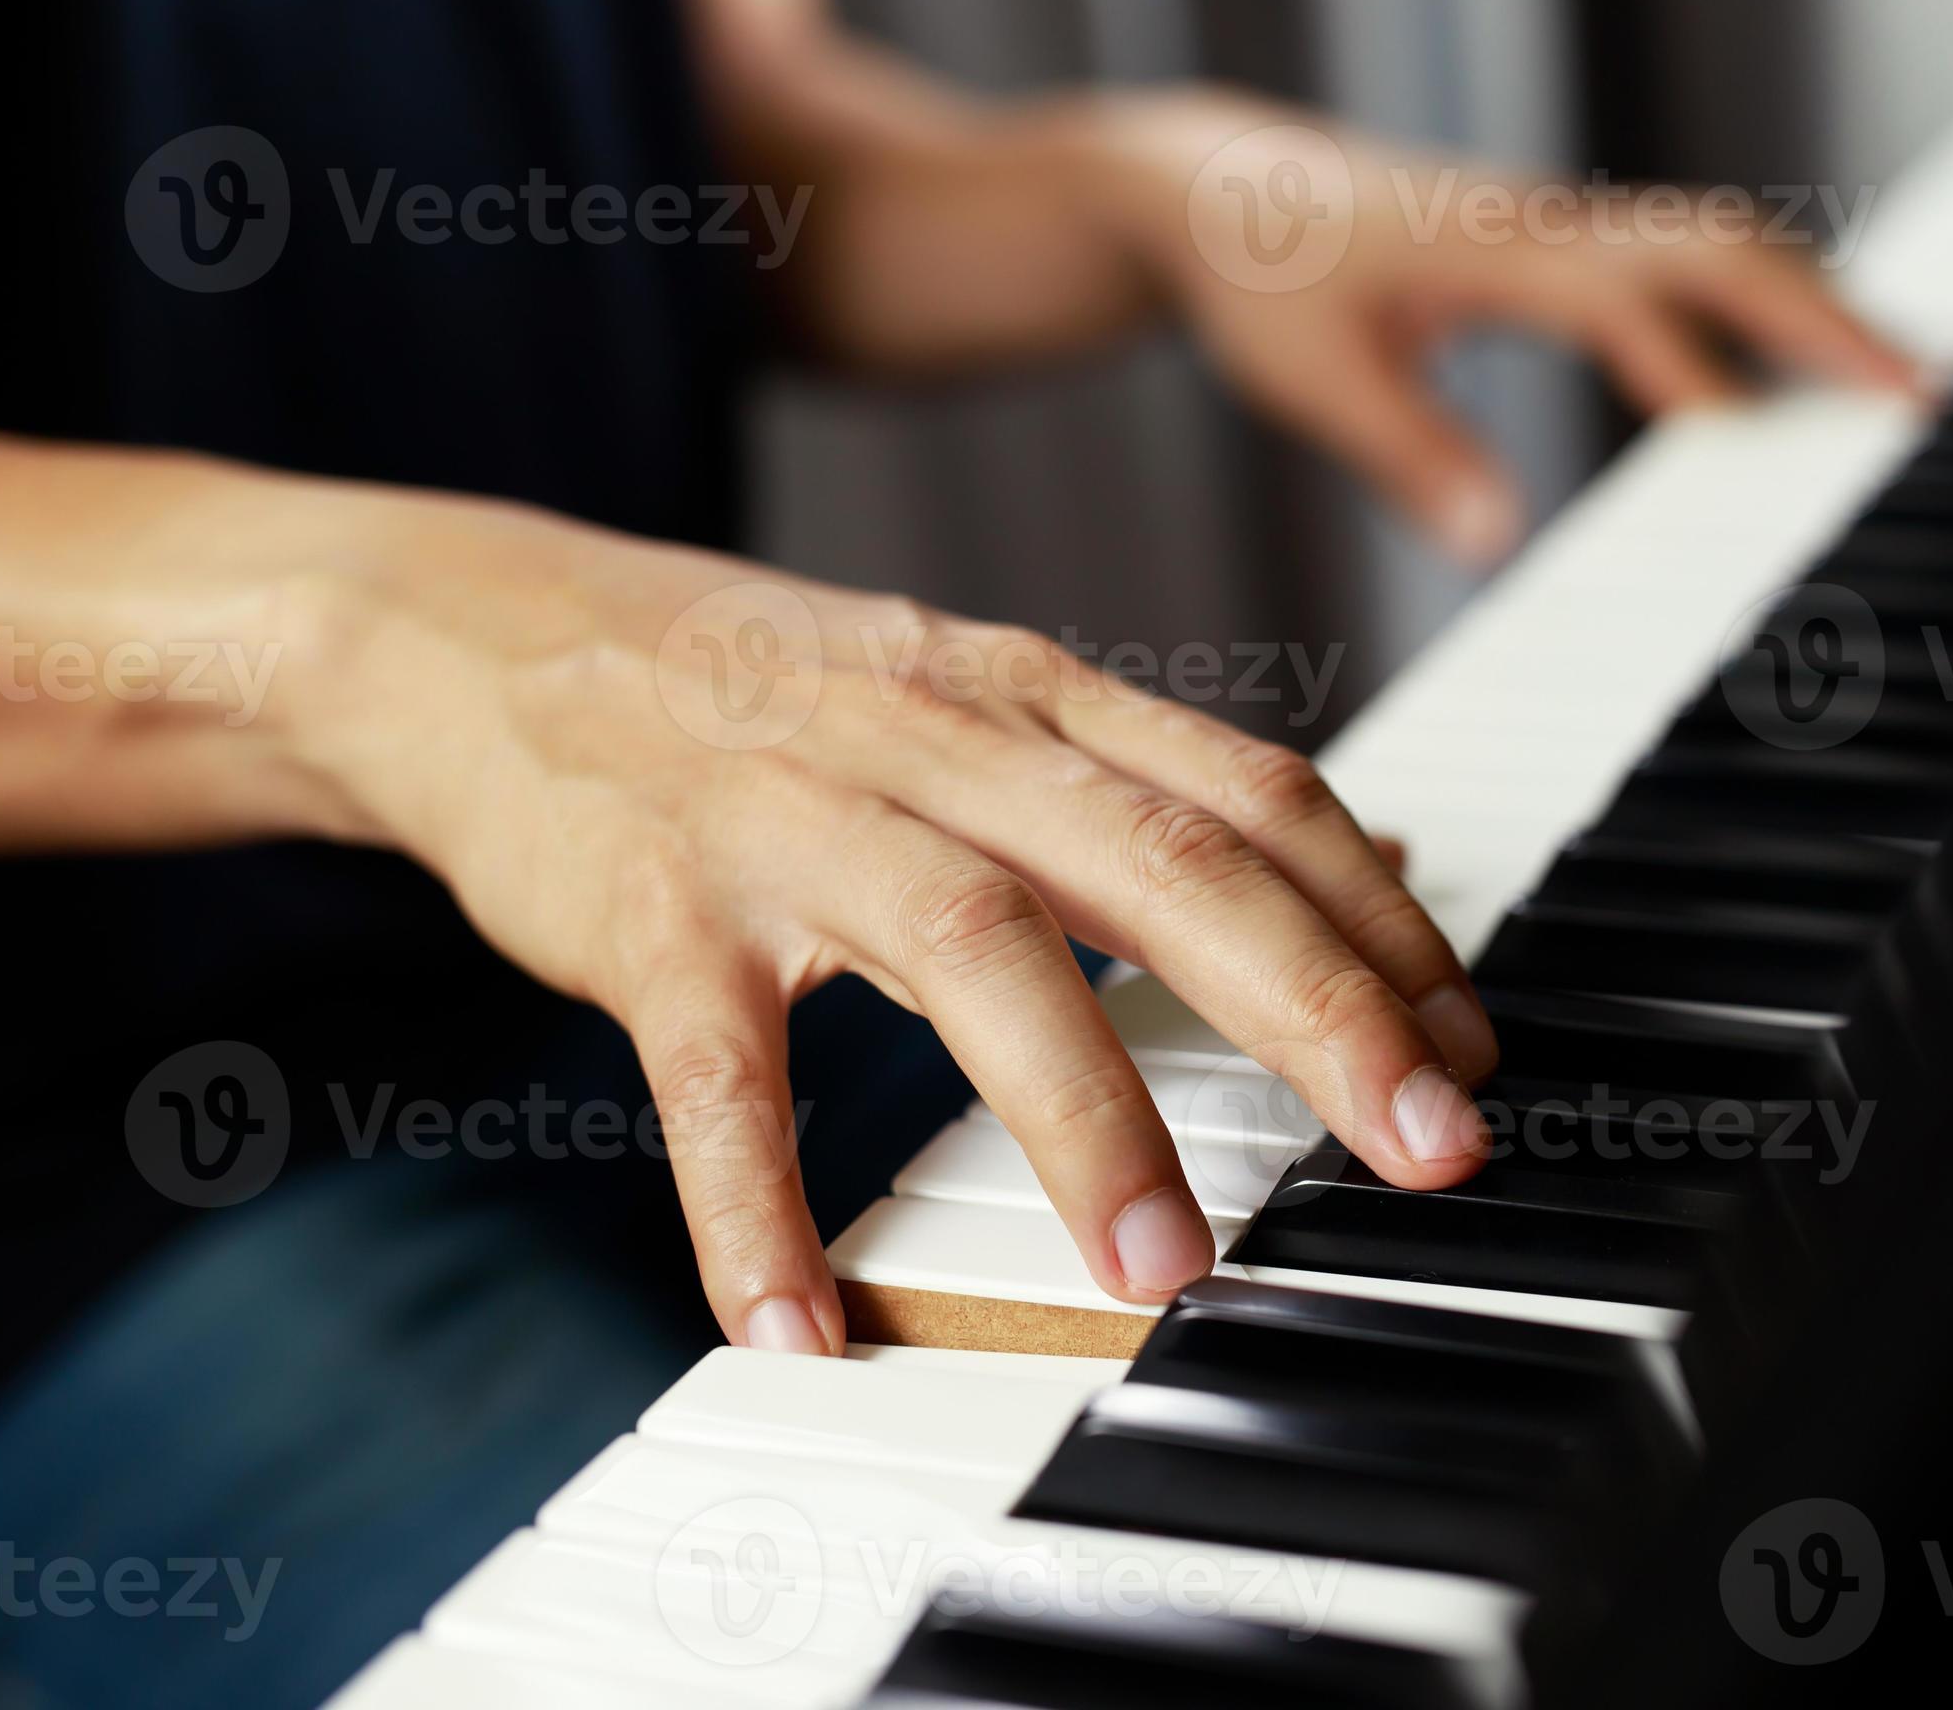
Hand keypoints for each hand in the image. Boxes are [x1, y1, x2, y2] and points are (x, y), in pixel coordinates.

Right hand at [299, 494, 1497, 1354]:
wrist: (480, 631)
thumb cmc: (762, 690)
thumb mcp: (975, 697)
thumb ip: (1151, 778)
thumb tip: (1367, 852)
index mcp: (1029, 696)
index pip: (1251, 794)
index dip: (1380, 920)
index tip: (1472, 1046)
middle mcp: (934, 739)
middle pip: (1162, 861)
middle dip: (1318, 1007)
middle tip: (1428, 1147)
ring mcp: (789, 817)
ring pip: (975, 949)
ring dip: (1088, 1113)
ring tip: (1168, 1267)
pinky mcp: (650, 910)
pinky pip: (718, 1071)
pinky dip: (756, 1203)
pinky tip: (800, 1321)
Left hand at [1107, 92, 1927, 565]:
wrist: (1203, 189)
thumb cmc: (1253, 277)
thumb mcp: (1318, 382)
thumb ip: (1416, 457)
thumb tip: (1503, 547)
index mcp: (1506, 251)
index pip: (1668, 294)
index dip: (1768, 351)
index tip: (1854, 415)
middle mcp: (1549, 223)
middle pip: (1730, 248)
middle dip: (1837, 317)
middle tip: (1934, 391)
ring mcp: (1554, 226)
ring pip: (1714, 242)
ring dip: (1804, 300)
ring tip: (1891, 379)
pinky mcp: (1545, 242)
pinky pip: (1672, 260)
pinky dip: (1742, 302)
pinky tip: (1763, 369)